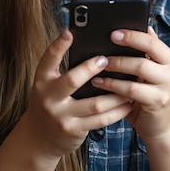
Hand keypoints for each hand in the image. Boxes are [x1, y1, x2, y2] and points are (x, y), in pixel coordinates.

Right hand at [21, 29, 132, 159]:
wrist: (39, 138)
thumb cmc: (51, 103)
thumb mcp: (49, 85)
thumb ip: (63, 70)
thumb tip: (92, 50)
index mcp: (42, 81)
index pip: (48, 59)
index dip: (58, 45)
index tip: (70, 31)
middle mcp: (49, 98)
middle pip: (72, 80)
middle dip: (91, 68)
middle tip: (107, 60)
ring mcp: (62, 116)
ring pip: (95, 103)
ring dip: (115, 93)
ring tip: (129, 82)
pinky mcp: (74, 130)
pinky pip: (101, 120)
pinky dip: (117, 111)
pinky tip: (127, 103)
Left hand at [91, 27, 169, 144]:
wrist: (162, 128)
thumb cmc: (151, 97)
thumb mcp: (152, 73)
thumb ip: (148, 53)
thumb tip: (143, 27)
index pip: (152, 40)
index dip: (133, 35)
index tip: (114, 33)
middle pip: (147, 50)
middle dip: (124, 46)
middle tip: (103, 48)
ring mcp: (167, 86)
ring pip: (138, 67)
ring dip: (115, 65)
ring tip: (98, 66)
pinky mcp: (157, 101)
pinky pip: (131, 88)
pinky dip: (113, 84)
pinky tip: (100, 82)